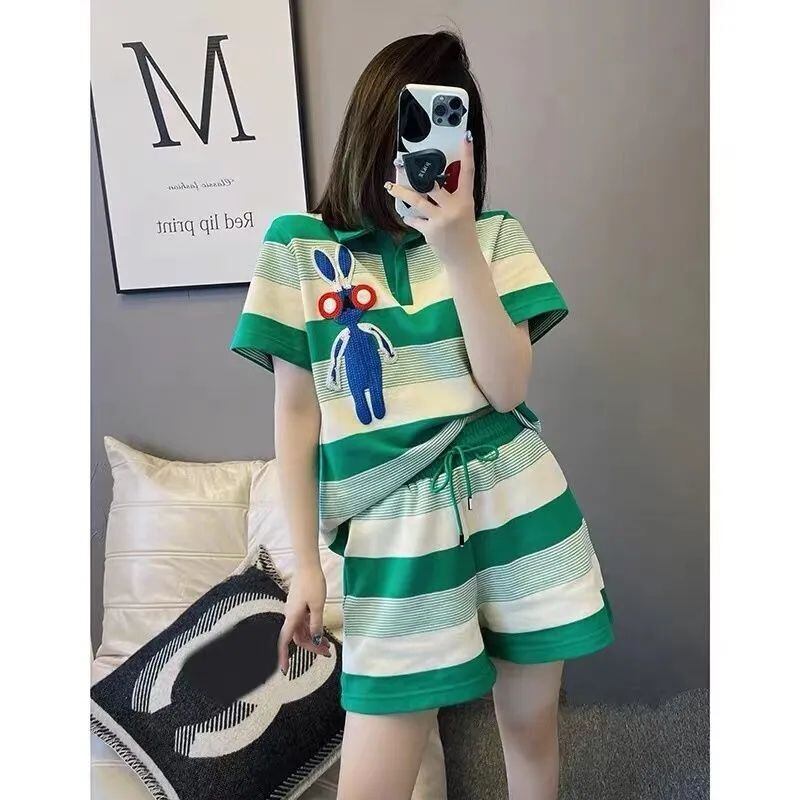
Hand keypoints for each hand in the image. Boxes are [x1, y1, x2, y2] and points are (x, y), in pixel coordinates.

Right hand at [277, 563, 330, 673]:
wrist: (308, 565)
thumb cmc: (313, 583)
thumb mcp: (318, 605)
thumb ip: (316, 624)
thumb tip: (315, 640)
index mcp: (292, 616)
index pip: (285, 640)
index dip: (283, 655)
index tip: (284, 670)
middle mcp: (291, 615)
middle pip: (298, 638)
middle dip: (312, 647)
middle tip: (327, 653)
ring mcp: (295, 610)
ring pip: (302, 631)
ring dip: (314, 639)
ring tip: (328, 645)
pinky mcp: (299, 606)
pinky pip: (304, 623)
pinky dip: (313, 629)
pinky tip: (322, 632)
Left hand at [385, 132, 481, 267]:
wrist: (463, 257)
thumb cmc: (463, 232)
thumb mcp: (464, 211)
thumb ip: (454, 196)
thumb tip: (434, 181)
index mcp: (465, 200)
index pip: (468, 173)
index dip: (467, 154)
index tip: (465, 137)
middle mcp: (453, 208)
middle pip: (433, 185)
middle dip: (417, 175)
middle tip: (403, 164)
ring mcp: (440, 219)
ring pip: (417, 201)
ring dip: (401, 193)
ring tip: (390, 186)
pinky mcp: (430, 230)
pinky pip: (414, 219)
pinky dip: (409, 217)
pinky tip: (405, 215)